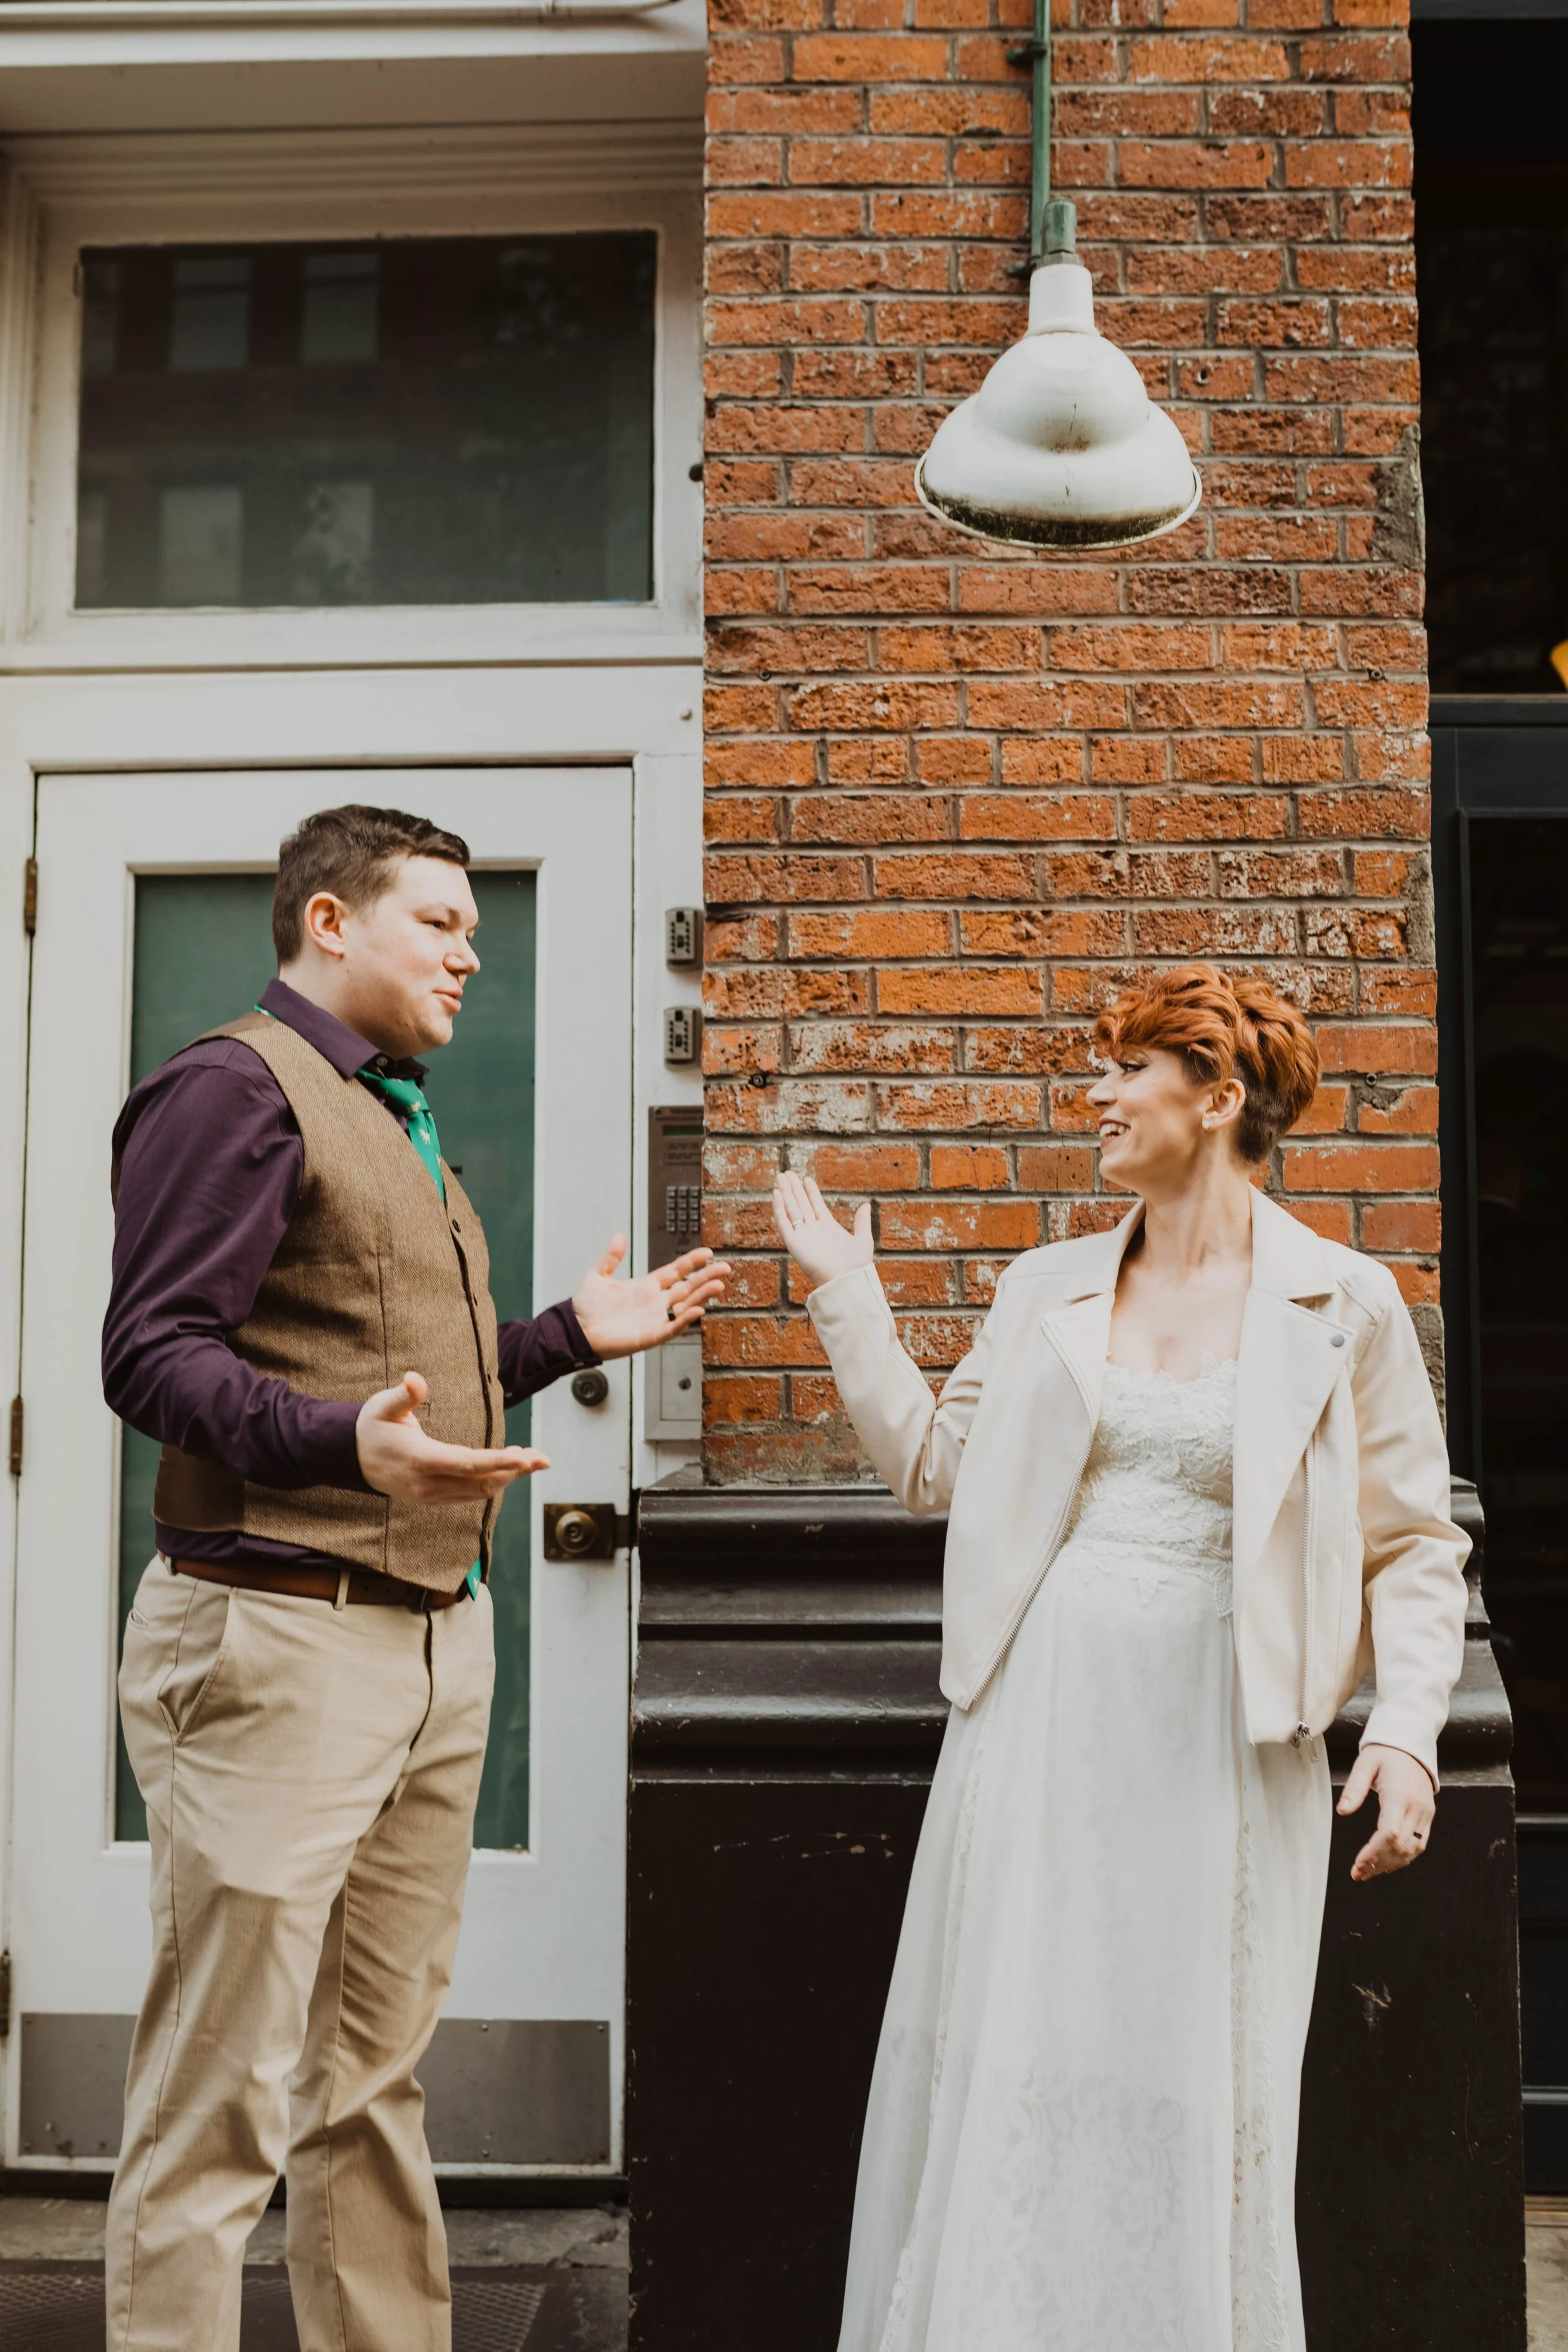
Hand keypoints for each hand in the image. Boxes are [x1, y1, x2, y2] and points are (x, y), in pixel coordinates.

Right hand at [356, 1370, 547, 1505]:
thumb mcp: (382, 1405)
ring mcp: (430, 1495)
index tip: (526, 1458)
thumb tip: (414, 1379)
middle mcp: (427, 1484)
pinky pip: (469, 1495)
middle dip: (514, 1471)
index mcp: (419, 1460)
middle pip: (480, 1482)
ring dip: (506, 1477)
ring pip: (477, 1491)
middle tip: (542, 1458)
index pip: (467, 1464)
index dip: (499, 1462)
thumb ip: (403, 1395)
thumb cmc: (371, 1426)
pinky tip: (507, 1469)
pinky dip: (491, 1482)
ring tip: (531, 1460)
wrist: (351, 1459)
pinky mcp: (433, 1499)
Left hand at [571, 1234, 729, 1359]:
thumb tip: (620, 1235)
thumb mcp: (598, 1276)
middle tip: (725, 1268)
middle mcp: (654, 1302)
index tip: (707, 1253)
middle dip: (706, 1277)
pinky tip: (698, 1310)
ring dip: (702, 1296)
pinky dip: (685, 1320)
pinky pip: (672, 1328)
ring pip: (685, 1306)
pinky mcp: (650, 1336)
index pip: (675, 1272)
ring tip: (719, 1285)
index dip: (691, 1262)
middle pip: (687, 1287)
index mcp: (645, 1286)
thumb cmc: (585, 1307)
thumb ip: (611, 1257)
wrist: (575, 1330)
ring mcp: (654, 1319)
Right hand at [772, 1172, 873, 1290]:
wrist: (845, 1280)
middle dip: (794, 1189)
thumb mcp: (862, 1239)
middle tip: (787, 1173)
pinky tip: (776, 1194)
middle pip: (801, 1204)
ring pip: (791, 1209)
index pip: (816, 1205)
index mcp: (828, 1228)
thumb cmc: (855, 1265)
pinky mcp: (793, 1243)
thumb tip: (866, 1204)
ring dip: (785, 1193)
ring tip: (780, 1177)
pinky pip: (783, 1222)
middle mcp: (813, 1230)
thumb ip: (862, 1221)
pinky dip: (779, 1208)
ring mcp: (802, 1235)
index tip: (806, 1179)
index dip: (811, 1192)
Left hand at [1338, 1743, 1435, 1880]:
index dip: (1374, 1853)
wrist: (1411, 1745)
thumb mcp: (1365, 1764)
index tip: (1358, 1864)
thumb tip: (1342, 1811)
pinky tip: (1387, 1863)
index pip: (1390, 1833)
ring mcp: (1425, 1812)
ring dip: (1391, 1864)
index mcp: (1400, 1795)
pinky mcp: (1428, 1815)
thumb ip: (1354, 1788)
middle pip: (1401, 1846)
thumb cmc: (1385, 1753)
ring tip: (1369, 1872)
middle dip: (1379, 1863)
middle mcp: (1417, 1807)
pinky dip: (1404, 1857)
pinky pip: (1419, 1843)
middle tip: (1358, 1873)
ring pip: (1412, 1849)